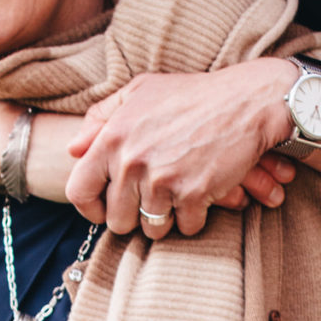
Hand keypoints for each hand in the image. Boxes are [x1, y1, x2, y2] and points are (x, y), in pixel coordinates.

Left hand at [64, 62, 298, 237]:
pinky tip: (201, 196)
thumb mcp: (140, 92)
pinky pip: (185, 228)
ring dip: (165, 220)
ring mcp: (162, 181)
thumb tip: (73, 148)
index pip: (78, 190)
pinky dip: (195, 218)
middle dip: (133, 218)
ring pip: (151, 229)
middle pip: (117, 220)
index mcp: (112, 138)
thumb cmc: (192, 95)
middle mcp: (132, 162)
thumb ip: (101, 117)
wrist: (246, 101)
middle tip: (152, 203)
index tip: (104, 210)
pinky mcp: (193, 195)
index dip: (90, 208)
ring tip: (177, 198)